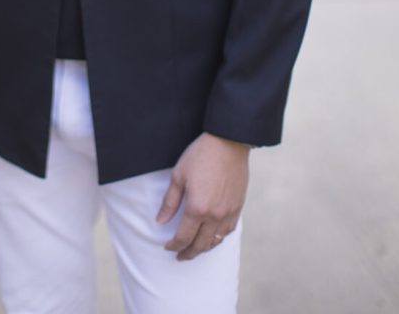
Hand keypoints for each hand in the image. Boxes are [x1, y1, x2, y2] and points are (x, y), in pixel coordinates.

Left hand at [155, 132, 249, 260]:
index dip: (173, 245)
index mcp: (197, 208)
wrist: (228, 143)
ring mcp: (228, 213)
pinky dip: (218, 238)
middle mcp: (214, 215)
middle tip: (179, 256)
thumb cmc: (201, 155)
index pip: (183, 237)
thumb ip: (170, 202)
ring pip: (215, 241)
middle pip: (200, 244)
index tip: (167, 247)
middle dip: (188, 253)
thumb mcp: (179, 175)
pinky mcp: (238, 207)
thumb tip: (160, 221)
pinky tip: (212, 237)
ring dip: (203, 248)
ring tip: (194, 249)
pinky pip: (228, 231)